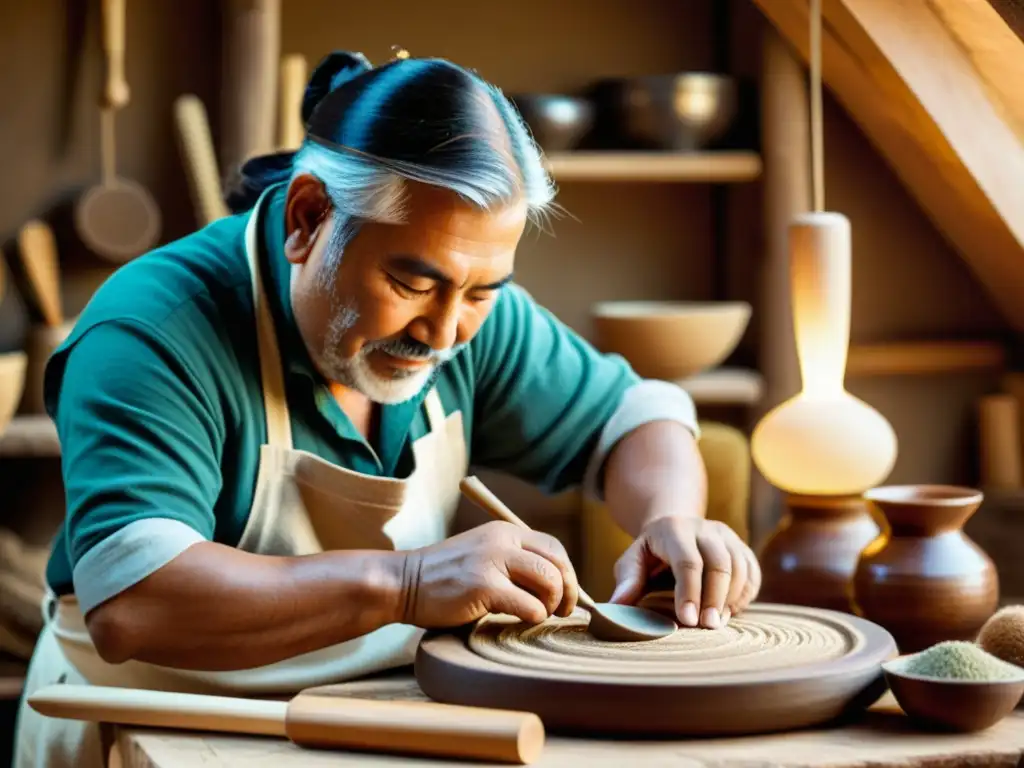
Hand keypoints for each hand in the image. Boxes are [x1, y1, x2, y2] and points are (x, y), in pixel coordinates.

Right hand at [398, 521, 578, 628]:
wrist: (404, 583)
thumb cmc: (445, 578)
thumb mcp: (483, 555)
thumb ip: (513, 563)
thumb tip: (557, 586)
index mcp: (504, 531)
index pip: (553, 548)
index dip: (567, 573)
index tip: (566, 595)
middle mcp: (502, 540)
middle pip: (557, 563)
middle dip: (568, 591)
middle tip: (563, 611)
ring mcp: (492, 561)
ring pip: (549, 582)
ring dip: (551, 605)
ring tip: (538, 614)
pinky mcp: (484, 586)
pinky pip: (530, 606)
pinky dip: (533, 618)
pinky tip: (520, 620)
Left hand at [609, 516, 760, 628]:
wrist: (675, 528)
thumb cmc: (651, 553)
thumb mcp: (632, 561)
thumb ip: (627, 581)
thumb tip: (616, 606)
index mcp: (674, 529)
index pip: (687, 560)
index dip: (689, 591)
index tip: (688, 620)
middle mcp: (705, 528)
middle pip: (719, 563)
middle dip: (715, 598)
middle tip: (708, 627)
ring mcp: (727, 537)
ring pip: (740, 567)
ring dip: (731, 598)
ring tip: (717, 623)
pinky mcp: (742, 548)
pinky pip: (752, 572)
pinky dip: (746, 595)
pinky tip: (730, 611)